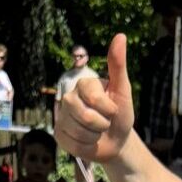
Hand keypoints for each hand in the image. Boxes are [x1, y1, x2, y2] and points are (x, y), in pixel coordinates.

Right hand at [55, 33, 133, 163]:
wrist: (116, 142)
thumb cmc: (120, 115)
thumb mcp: (123, 91)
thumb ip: (118, 65)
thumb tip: (121, 35)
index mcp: (83, 84)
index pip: (92, 97)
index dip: (108, 109)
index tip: (113, 110)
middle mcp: (68, 98)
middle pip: (85, 116)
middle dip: (102, 123)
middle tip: (104, 122)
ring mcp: (61, 117)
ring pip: (79, 131)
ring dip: (94, 136)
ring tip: (96, 131)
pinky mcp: (58, 134)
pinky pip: (73, 144)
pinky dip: (86, 146)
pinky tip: (88, 141)